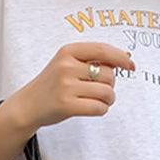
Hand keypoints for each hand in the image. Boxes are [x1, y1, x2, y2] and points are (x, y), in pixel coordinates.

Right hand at [6, 42, 135, 131]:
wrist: (29, 105)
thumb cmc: (52, 85)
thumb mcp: (67, 64)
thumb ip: (93, 60)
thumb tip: (125, 58)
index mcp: (68, 51)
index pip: (102, 50)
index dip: (120, 58)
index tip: (130, 65)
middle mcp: (67, 66)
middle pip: (108, 74)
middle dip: (111, 84)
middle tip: (102, 90)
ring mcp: (66, 86)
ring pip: (106, 92)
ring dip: (108, 99)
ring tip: (100, 100)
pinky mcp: (67, 106)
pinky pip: (98, 108)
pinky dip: (102, 109)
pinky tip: (95, 108)